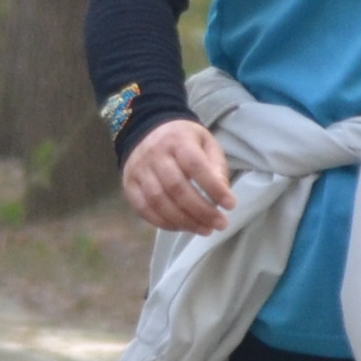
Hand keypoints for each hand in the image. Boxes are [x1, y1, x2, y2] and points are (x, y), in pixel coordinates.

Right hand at [120, 115, 232, 235]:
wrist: (147, 131)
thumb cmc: (184, 141)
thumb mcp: (206, 143)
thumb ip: (216, 166)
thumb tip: (222, 192)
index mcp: (178, 140)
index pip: (196, 166)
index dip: (214, 188)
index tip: (230, 204)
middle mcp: (155, 154)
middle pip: (176, 188)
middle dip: (201, 211)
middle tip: (220, 224)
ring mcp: (139, 171)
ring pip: (159, 202)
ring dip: (184, 221)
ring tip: (205, 229)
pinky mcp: (130, 185)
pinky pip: (145, 209)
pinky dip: (165, 223)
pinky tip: (183, 227)